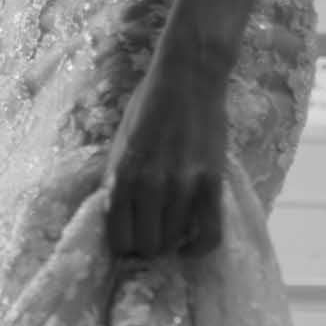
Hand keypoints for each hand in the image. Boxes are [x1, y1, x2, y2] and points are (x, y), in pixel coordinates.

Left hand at [104, 37, 229, 263]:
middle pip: (147, 246)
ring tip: (171, 228)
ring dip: (171, 241)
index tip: (132, 237)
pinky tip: (192, 245)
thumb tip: (114, 222)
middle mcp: (149, 186)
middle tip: (153, 232)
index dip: (125, 245)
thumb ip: (115, 183)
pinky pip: (209, 234)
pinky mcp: (211, 183)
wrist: (188, 77)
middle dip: (148, 244)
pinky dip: (199, 247)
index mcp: (121, 177)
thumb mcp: (119, 146)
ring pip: (173, 242)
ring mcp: (182, 186)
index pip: (119, 240)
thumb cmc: (149, 108)